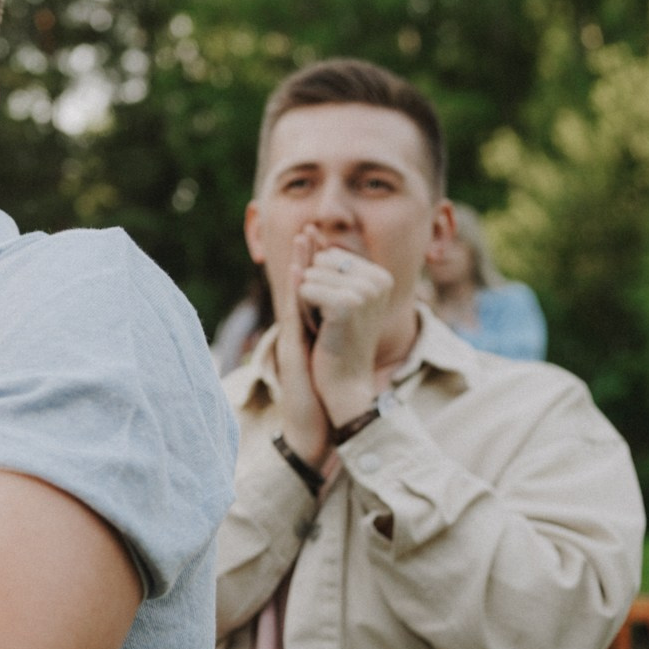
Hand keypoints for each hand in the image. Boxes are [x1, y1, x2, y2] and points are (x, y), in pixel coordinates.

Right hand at [274, 230, 331, 465]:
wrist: (318, 421)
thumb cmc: (327, 394)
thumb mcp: (337, 356)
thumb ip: (340, 334)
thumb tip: (355, 317)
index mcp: (308, 330)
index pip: (310, 288)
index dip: (313, 263)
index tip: (320, 239)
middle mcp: (297, 330)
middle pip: (298, 285)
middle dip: (304, 255)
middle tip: (309, 228)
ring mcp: (292, 337)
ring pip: (293, 293)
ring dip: (296, 264)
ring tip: (302, 238)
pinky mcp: (292, 347)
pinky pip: (292, 313)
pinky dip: (294, 290)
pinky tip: (298, 271)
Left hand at [291, 226, 391, 424]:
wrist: (345, 380)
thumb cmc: (335, 338)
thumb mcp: (334, 296)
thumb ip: (326, 264)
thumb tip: (309, 230)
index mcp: (380, 275)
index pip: (327, 255)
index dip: (318, 283)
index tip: (334, 311)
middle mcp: (379, 279)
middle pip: (318, 261)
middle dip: (312, 289)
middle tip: (328, 320)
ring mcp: (366, 290)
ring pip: (309, 274)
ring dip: (307, 301)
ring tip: (325, 325)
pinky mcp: (348, 303)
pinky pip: (305, 288)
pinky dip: (304, 307)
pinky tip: (321, 327)